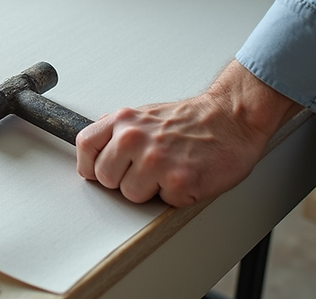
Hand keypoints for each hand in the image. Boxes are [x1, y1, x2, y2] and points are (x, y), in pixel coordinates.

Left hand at [75, 61, 301, 206]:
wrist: (231, 118)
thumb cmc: (190, 120)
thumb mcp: (144, 114)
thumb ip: (117, 130)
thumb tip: (95, 145)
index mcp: (123, 121)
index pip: (84, 146)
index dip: (90, 164)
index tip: (99, 170)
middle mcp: (134, 139)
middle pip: (105, 177)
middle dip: (123, 179)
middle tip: (147, 169)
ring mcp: (155, 161)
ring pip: (130, 195)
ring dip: (149, 190)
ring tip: (167, 171)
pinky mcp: (178, 181)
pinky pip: (161, 202)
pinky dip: (174, 195)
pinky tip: (185, 176)